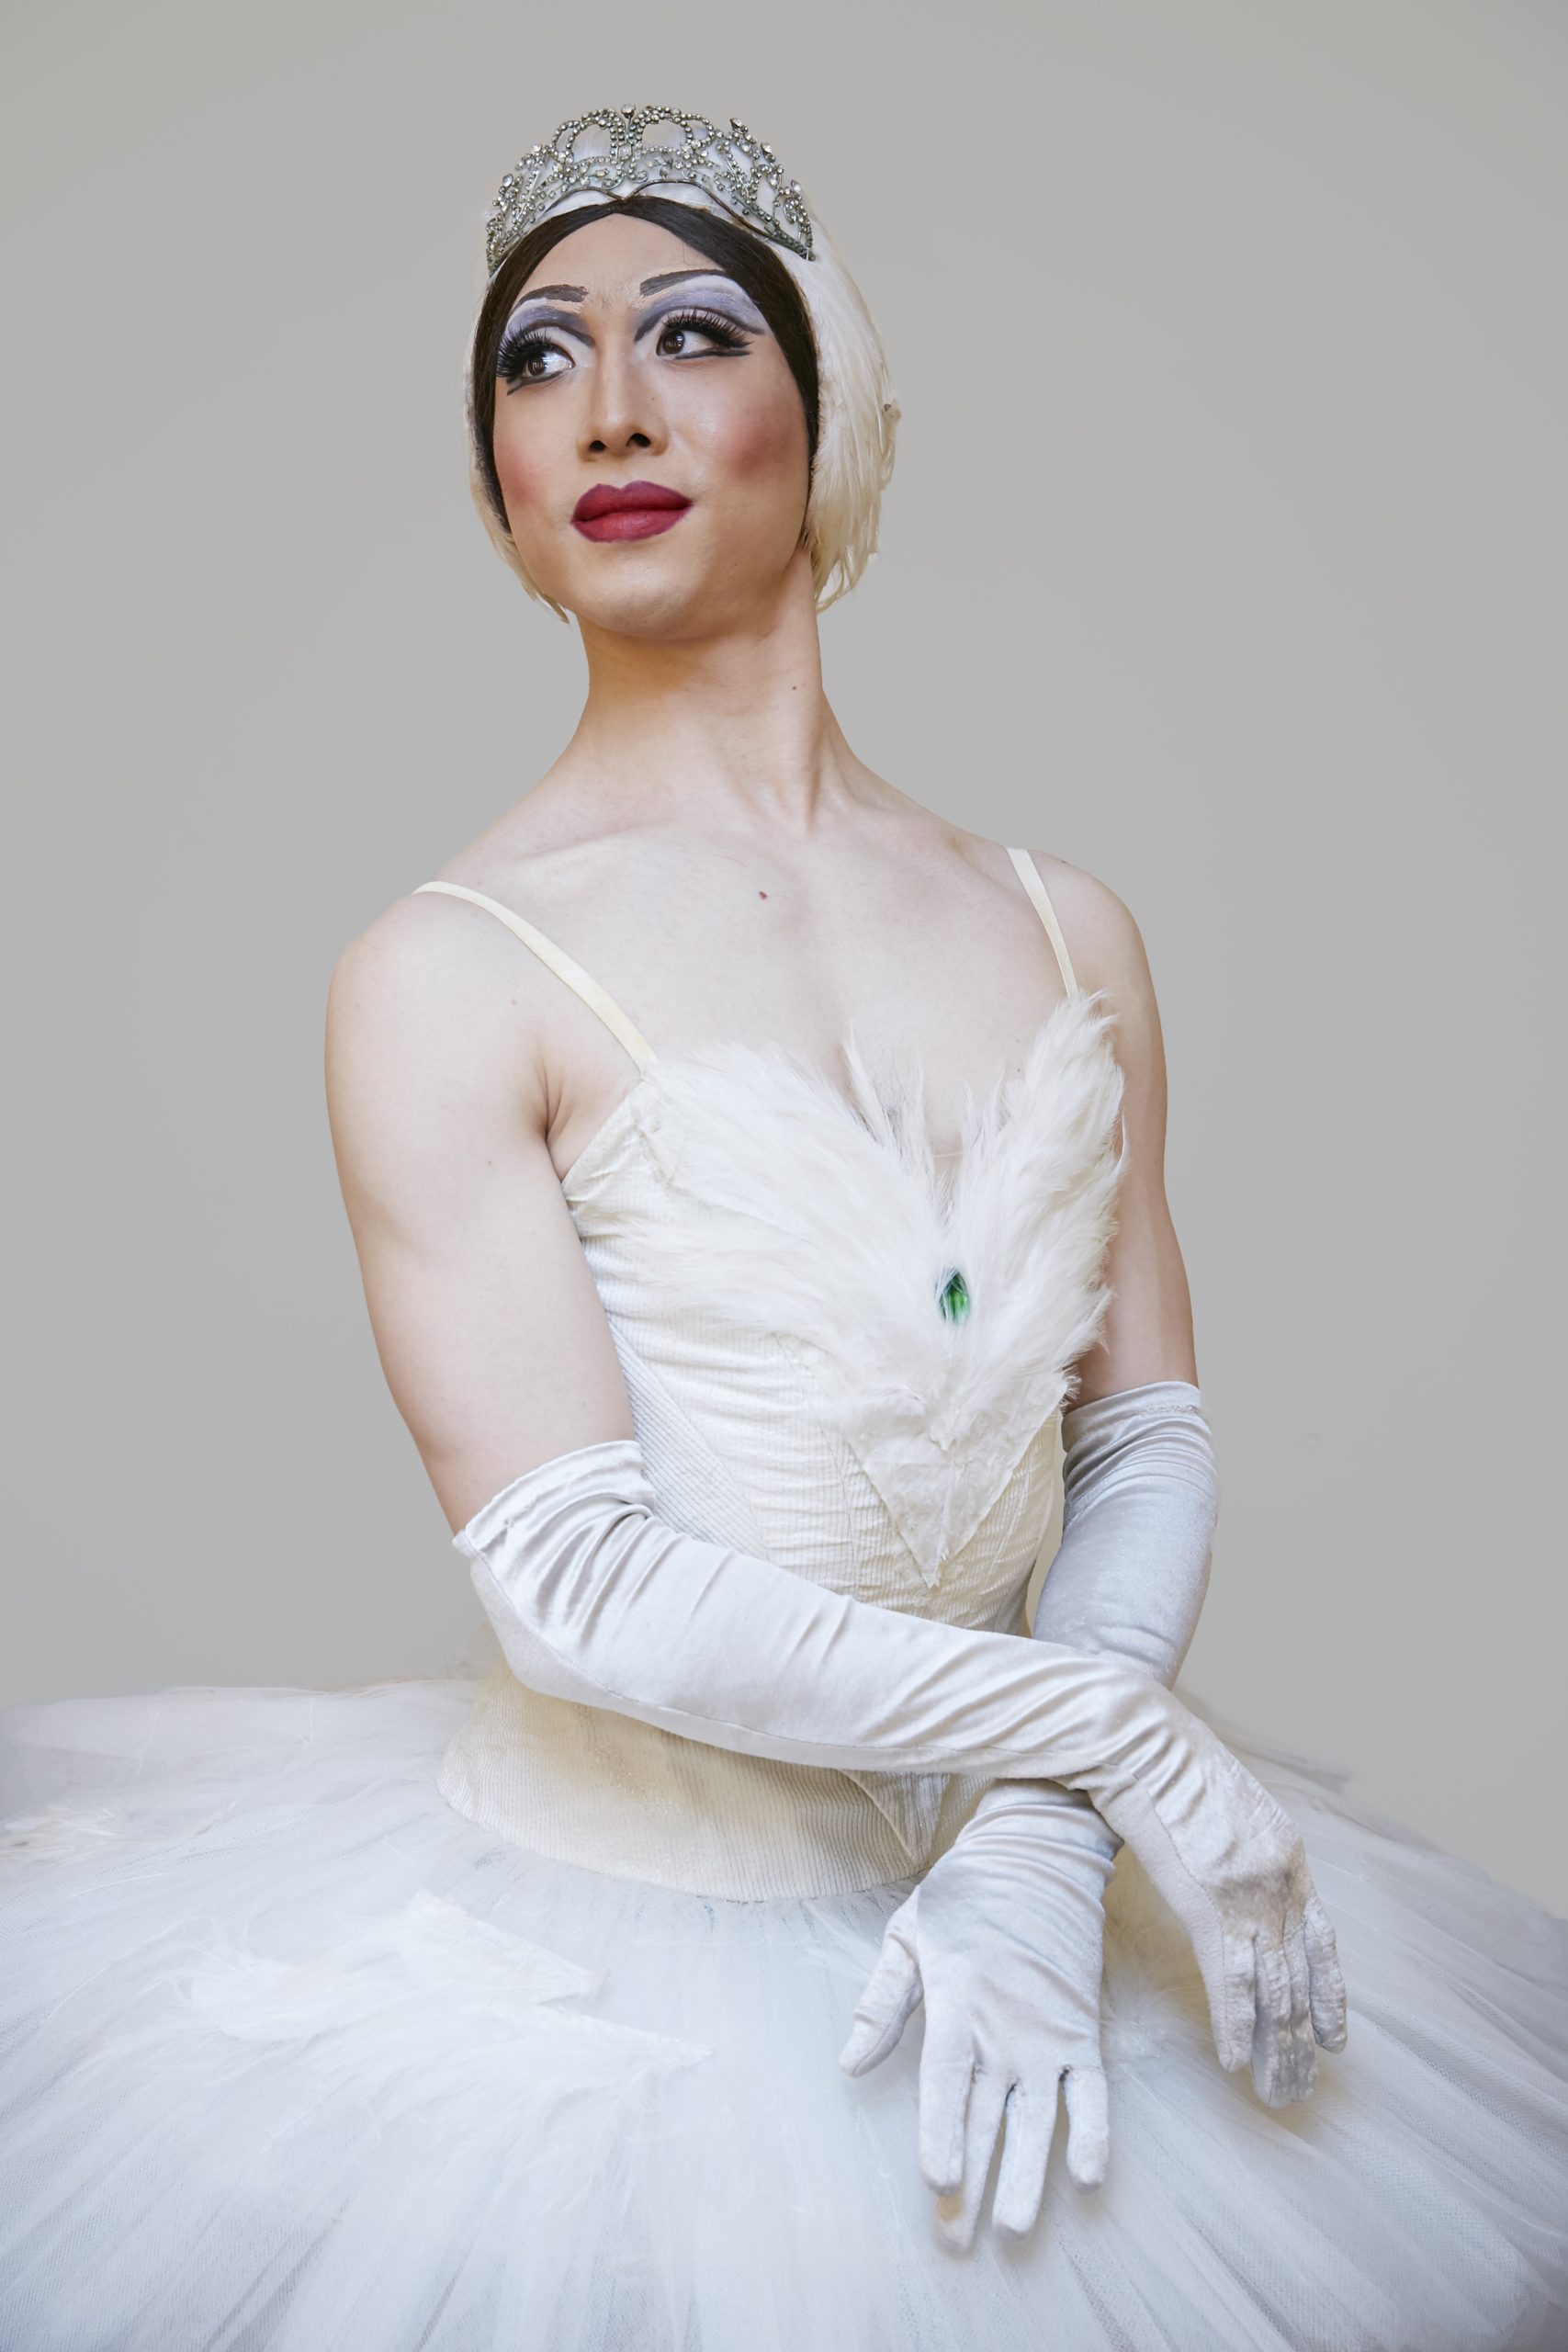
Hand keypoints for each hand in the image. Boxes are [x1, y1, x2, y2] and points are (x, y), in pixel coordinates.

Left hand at [839, 1782, 1116, 2249]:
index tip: (939, 2180)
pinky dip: (1093, 2131)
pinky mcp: (1081, 2029)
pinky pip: (1092, 2090)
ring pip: (1039, 2116)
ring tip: (1017, 2228)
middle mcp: (1005, 2025)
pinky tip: (1087, 2177)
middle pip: (987, 2114)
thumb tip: (848, 2066)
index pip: (947, 2080)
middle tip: (958, 2238)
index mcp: (957, 2000)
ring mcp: (1047, 2031)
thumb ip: (881, 2003)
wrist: (1038, 1852)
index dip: (943, 2130)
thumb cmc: (964, 1894)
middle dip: (975, 2179)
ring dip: (1029, 2174)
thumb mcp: (907, 1933)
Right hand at [1084, 1705, 1346, 2097]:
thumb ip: (1241, 1846)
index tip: (1333, 2040)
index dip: (1328, 1995)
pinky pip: (1230, 1983)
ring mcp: (1248, 1894)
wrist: (1140, 1738)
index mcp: (1287, 1853)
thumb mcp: (1226, 1801)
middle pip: (1299, 1978)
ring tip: (1281, 2095)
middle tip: (1302, 2089)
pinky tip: (1236, 2063)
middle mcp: (1280, 1880)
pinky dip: (1234, 2027)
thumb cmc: (1165, 1758)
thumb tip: (1232, 1875)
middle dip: (1301, 2042)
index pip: (1321, 1942)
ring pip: (1274, 1991)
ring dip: (1277, 2050)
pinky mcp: (1208, 1906)